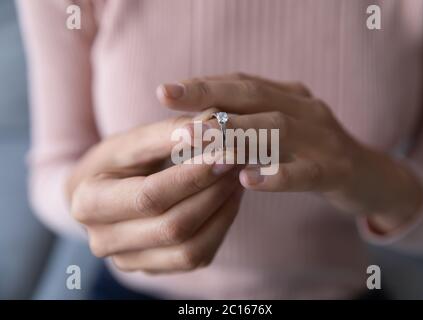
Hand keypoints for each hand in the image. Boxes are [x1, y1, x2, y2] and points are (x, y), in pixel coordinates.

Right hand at [68, 117, 242, 272]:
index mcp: (88, 204)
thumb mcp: (130, 141)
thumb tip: (211, 125)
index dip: (192, 177)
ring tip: (237, 178)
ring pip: (189, 249)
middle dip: (213, 192)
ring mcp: (129, 261)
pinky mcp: (153, 268)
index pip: (150, 196)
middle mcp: (104, 240)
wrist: (100, 194)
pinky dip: (220, 227)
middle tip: (238, 161)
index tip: (225, 153)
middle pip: (172, 226)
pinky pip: (197, 257)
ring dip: (222, 211)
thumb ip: (167, 132)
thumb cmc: (114, 163)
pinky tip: (229, 198)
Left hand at [157, 73, 422, 232]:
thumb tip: (198, 126)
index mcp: (287, 97)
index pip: (241, 83)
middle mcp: (303, 109)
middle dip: (209, 95)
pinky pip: (305, 172)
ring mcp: (322, 137)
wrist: (370, 176)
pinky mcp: (336, 170)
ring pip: (275, 128)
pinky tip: (248, 180)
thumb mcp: (282, 132)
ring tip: (199, 141)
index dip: (204, 85)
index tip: (166, 91)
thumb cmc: (313, 154)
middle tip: (168, 99)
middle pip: (253, 95)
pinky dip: (277, 175)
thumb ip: (249, 125)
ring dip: (235, 134)